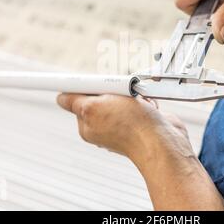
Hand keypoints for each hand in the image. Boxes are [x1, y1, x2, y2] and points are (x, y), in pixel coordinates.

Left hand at [56, 94, 193, 164]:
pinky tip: (148, 108)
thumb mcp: (93, 109)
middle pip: (101, 93)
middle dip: (113, 87)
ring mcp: (123, 122)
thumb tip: (60, 97)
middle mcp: (104, 124)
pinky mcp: (141, 119)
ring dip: (131, 93)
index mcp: (88, 123)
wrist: (162, 142)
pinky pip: (139, 100)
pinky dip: (144, 100)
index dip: (85, 87)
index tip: (92, 82)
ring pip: (122, 95)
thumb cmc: (131, 127)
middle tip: (120, 92)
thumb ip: (75, 101)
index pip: (79, 98)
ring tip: (138, 103)